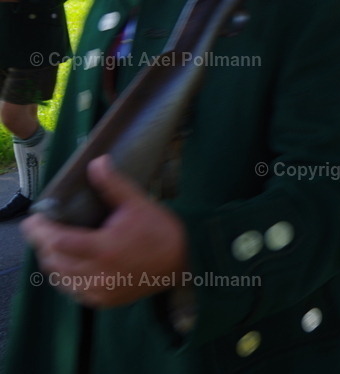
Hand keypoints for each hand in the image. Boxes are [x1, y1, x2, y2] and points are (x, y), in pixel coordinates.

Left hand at [21, 155, 187, 307]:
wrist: (182, 264)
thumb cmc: (160, 231)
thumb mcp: (139, 204)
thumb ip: (114, 185)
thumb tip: (97, 161)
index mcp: (104, 248)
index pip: (58, 242)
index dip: (41, 230)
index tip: (35, 219)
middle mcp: (98, 273)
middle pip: (54, 261)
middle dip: (44, 244)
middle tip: (42, 228)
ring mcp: (99, 290)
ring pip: (60, 278)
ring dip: (53, 261)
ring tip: (54, 244)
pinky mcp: (103, 300)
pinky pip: (72, 290)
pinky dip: (65, 277)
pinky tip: (71, 264)